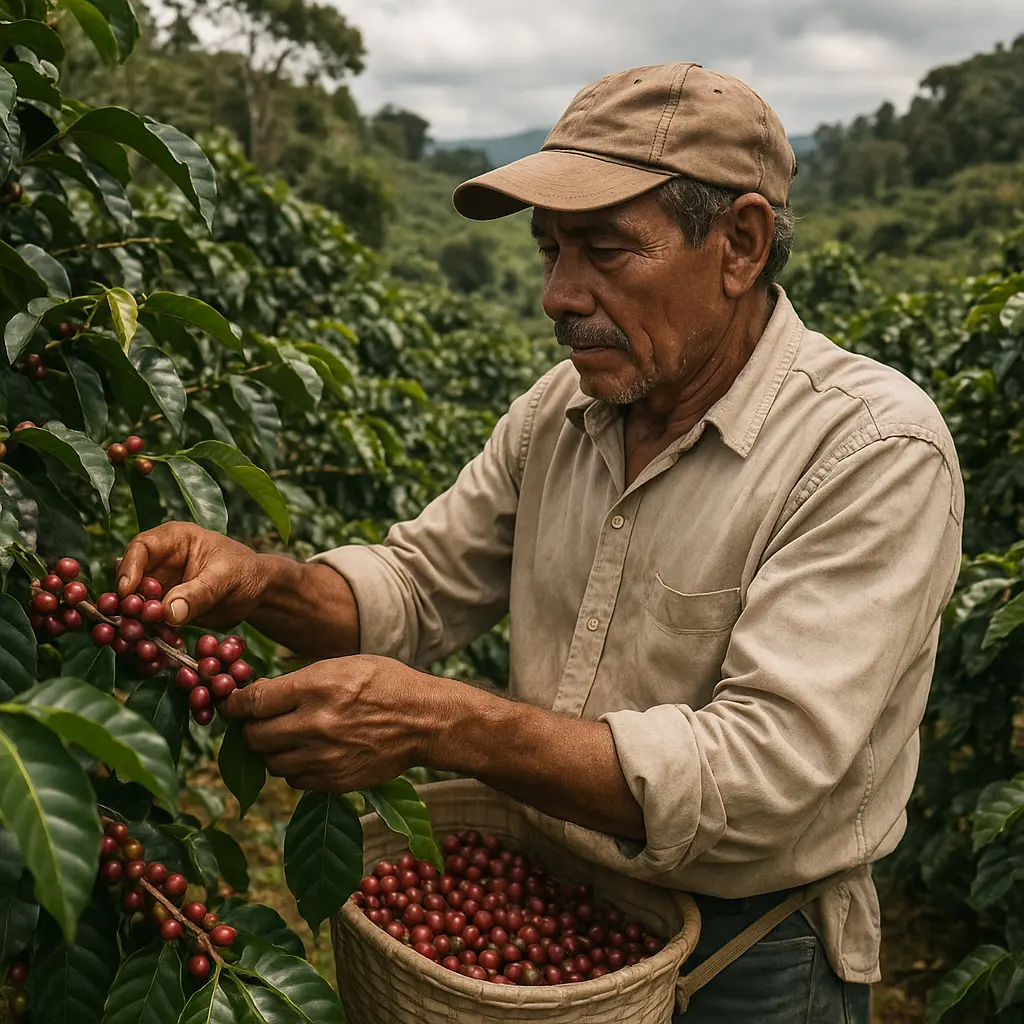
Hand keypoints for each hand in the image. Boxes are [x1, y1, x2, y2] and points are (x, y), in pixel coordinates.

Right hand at [117, 522, 271, 628]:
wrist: (257, 593)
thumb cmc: (245, 572)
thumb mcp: (227, 577)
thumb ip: (199, 592)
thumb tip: (168, 612)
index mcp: (174, 540)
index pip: (141, 547)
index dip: (129, 569)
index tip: (126, 592)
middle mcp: (159, 562)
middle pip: (129, 579)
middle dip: (128, 602)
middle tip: (132, 622)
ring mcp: (159, 587)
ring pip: (134, 605)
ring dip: (134, 624)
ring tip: (138, 641)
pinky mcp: (163, 610)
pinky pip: (147, 624)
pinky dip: (147, 637)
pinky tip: (151, 651)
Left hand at [221, 655, 446, 792]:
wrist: (425, 721)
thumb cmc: (385, 684)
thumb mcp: (343, 665)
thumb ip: (299, 680)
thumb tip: (257, 694)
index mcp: (317, 686)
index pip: (253, 701)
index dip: (234, 704)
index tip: (231, 705)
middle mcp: (315, 723)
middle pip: (255, 736)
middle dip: (251, 729)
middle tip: (260, 723)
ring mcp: (325, 756)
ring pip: (271, 762)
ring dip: (273, 751)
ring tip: (290, 737)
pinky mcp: (335, 781)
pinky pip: (294, 781)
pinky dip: (296, 768)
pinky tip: (311, 753)